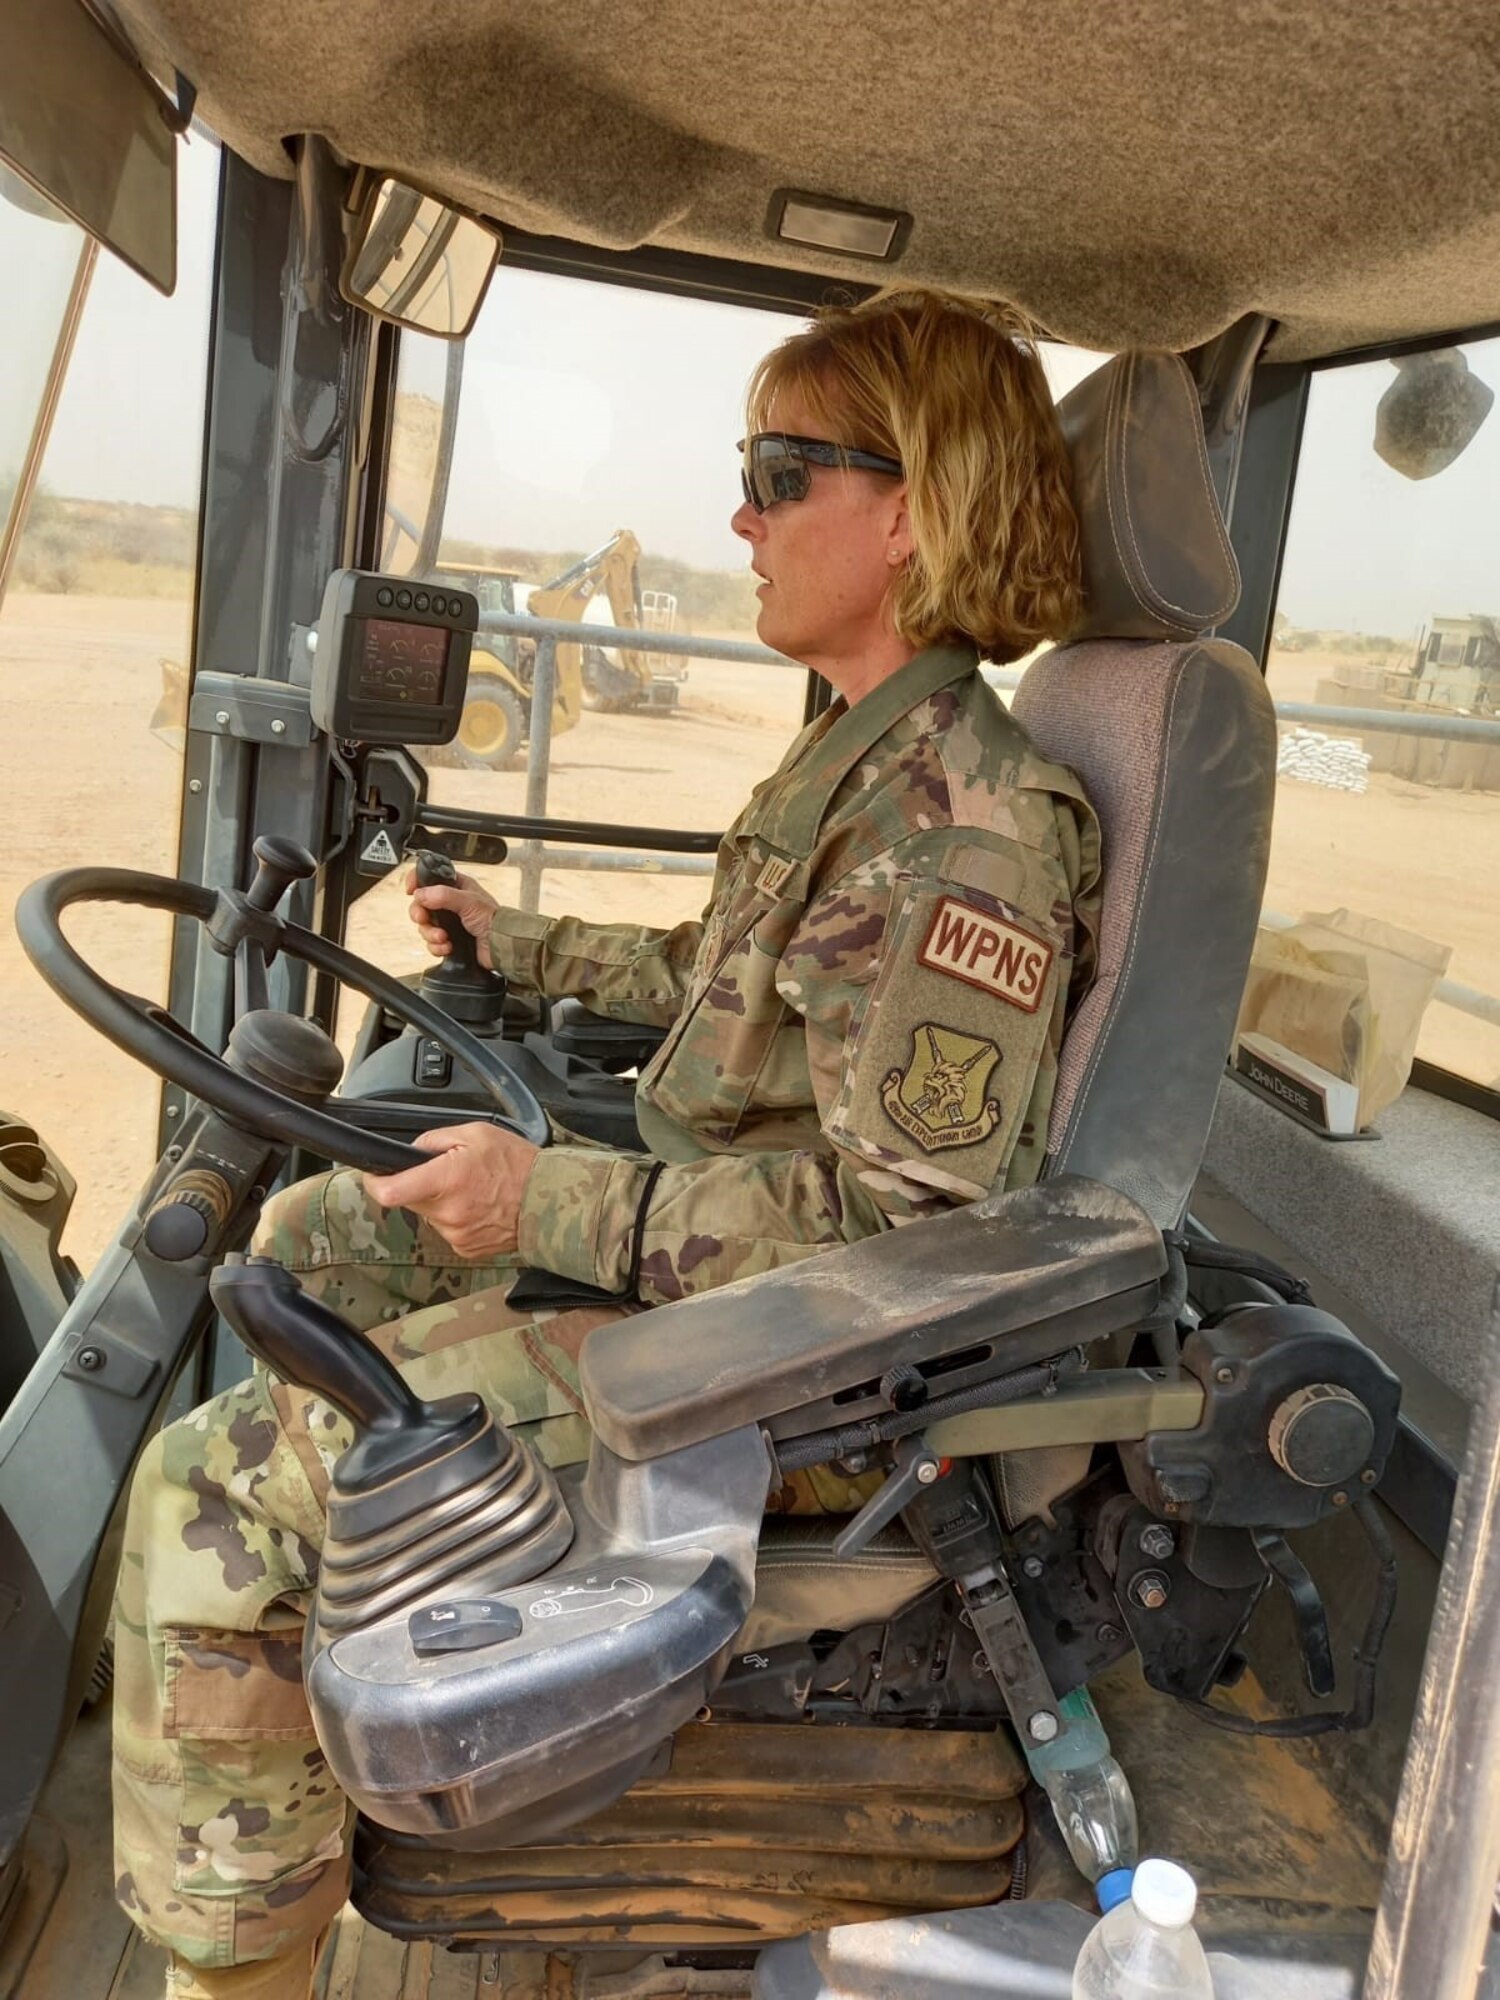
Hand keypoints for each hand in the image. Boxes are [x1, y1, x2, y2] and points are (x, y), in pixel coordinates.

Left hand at [364, 1122, 539, 1258]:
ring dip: (441, 1203)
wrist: (550, 1201)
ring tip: (472, 1191)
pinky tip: (479, 1208)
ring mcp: (456, 1234)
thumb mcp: (476, 1133)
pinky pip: (448, 1230)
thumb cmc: (518, 1165)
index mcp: (446, 1179)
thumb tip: (412, 1151)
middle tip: (448, 1175)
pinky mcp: (465, 1248)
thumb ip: (435, 1139)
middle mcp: (448, 1211)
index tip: (373, 1176)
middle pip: (410, 1200)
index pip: (389, 1191)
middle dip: (420, 1186)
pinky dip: (456, 1219)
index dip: (374, 1182)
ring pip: (430, 1216)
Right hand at [406, 866, 498, 966]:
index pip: (429, 879)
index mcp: (456, 887)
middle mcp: (450, 904)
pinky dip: (437, 947)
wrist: (503, 946)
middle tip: (423, 918)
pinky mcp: (449, 940)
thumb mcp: (468, 901)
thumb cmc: (494, 920)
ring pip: (425, 926)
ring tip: (444, 937)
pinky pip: (432, 943)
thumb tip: (421, 894)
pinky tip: (448, 947)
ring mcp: (449, 923)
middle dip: (420, 914)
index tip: (410, 890)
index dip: (417, 883)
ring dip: (431, 934)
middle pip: (421, 906)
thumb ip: (443, 895)